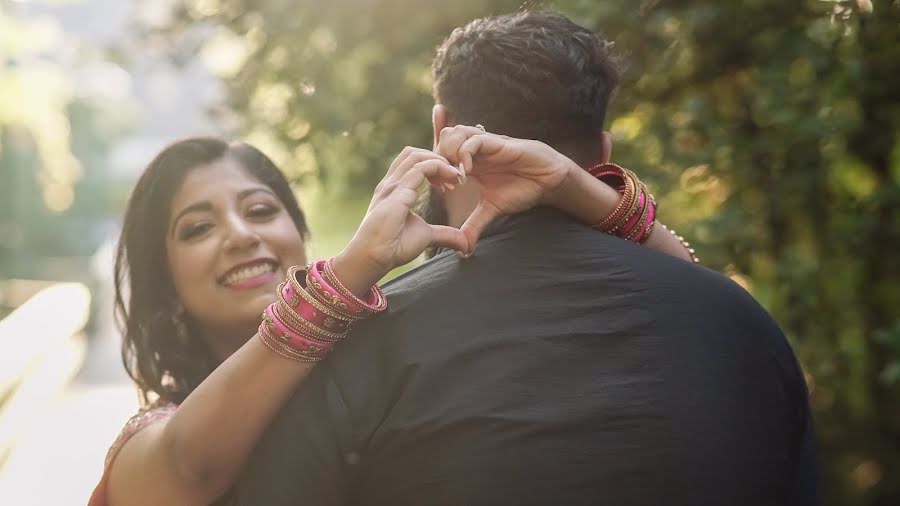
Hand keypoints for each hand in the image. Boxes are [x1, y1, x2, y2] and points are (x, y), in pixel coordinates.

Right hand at [332, 148, 467, 293]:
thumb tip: (465, 244)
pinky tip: (452, 180)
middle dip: (438, 158)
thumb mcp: (426, 236)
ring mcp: (393, 185)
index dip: (434, 166)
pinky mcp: (397, 192)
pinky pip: (421, 168)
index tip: (452, 183)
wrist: (374, 257)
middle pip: (413, 153)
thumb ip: (445, 235)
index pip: (412, 162)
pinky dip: (440, 168)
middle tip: (456, 177)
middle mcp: (391, 183)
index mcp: (394, 190)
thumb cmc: (393, 247)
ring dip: (440, 161)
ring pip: (417, 156)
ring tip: (456, 177)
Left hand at [434, 125, 579, 246]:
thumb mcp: (491, 210)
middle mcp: (474, 150)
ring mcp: (485, 143)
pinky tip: (467, 172)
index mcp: (469, 162)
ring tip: (456, 177)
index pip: (440, 153)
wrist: (547, 180)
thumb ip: (474, 225)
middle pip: (442, 138)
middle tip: (444, 182)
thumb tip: (463, 249)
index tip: (440, 189)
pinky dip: (465, 153)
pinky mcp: (497, 142)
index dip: (434, 168)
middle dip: (438, 158)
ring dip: (449, 153)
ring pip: (454, 133)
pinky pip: (474, 140)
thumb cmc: (521, 189)